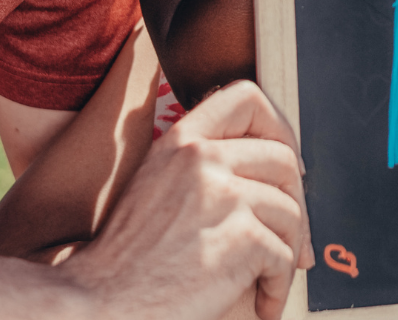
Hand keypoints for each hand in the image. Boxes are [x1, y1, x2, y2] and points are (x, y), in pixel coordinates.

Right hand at [66, 81, 312, 319]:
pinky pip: (283, 255)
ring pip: (290, 211)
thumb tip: (278, 171)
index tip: (286, 165)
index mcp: (183, 139)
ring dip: (289, 251)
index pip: (248, 98)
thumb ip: (203, 165)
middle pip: (283, 159)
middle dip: (297, 202)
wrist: (100, 305)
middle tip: (294, 237)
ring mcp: (222, 194)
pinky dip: (278, 285)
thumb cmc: (129, 259)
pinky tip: (263, 302)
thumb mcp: (157, 183)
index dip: (279, 127)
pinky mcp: (239, 237)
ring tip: (271, 277)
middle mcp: (202, 157)